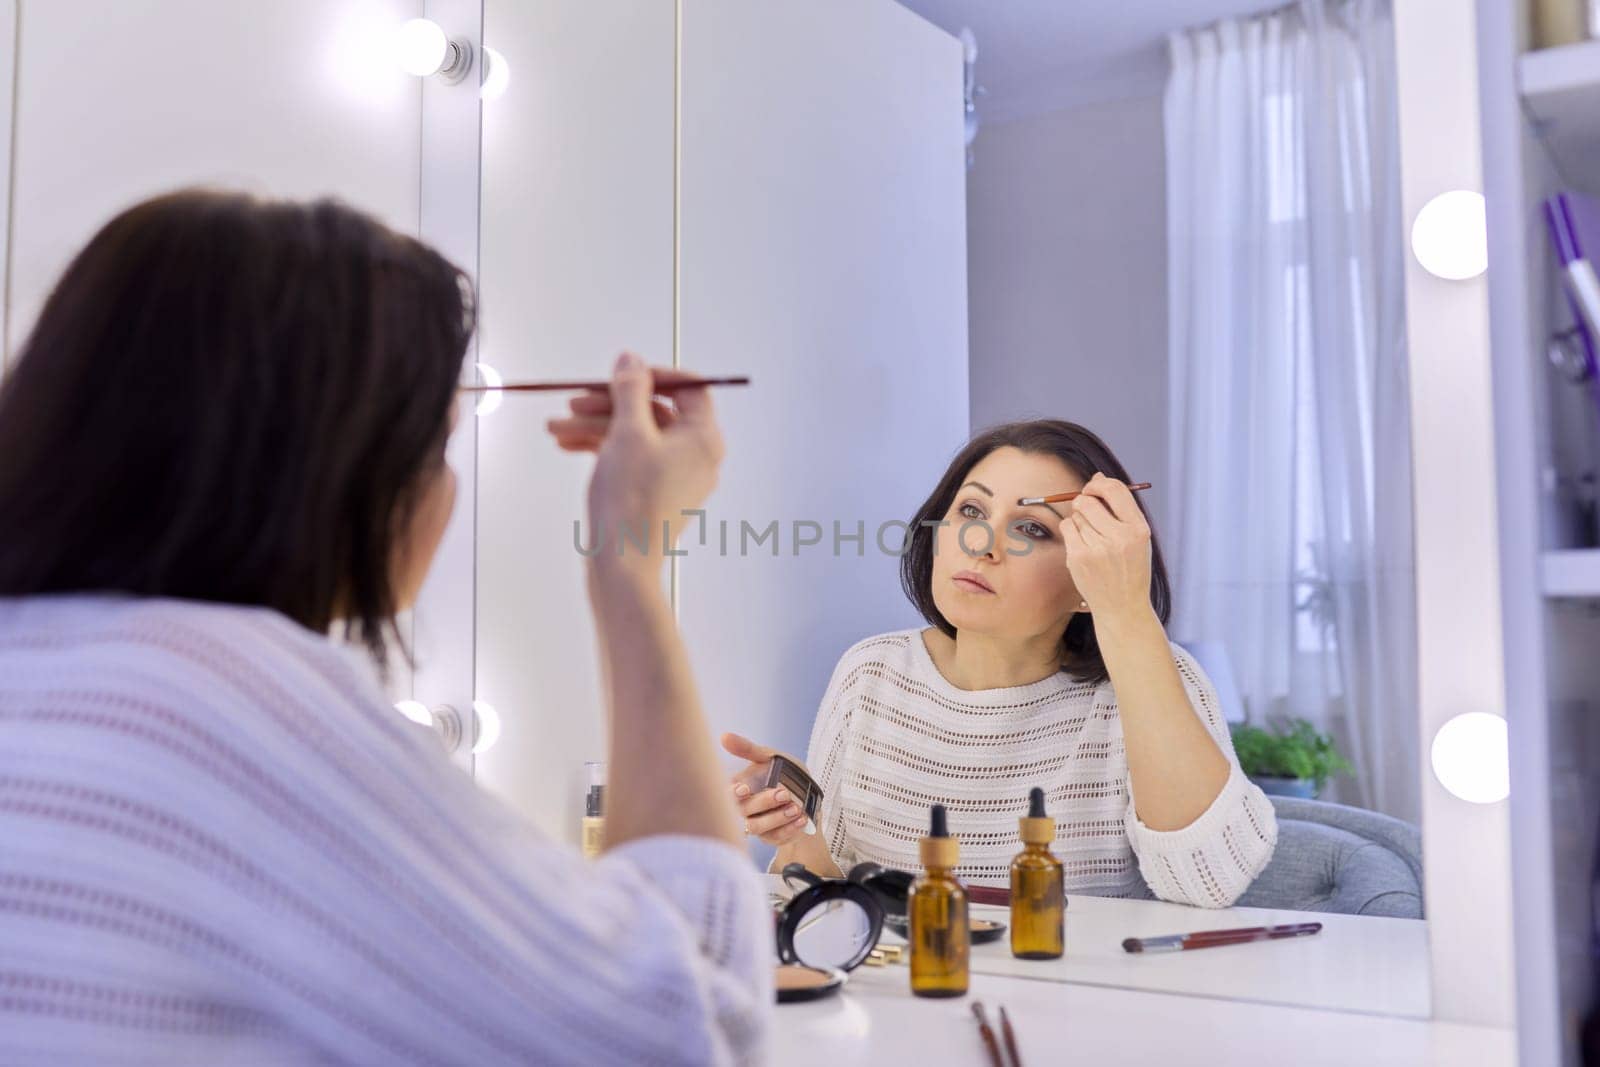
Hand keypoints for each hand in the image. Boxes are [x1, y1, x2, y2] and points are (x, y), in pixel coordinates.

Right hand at [546, 353, 724, 570]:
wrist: (622, 564)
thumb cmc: (630, 499)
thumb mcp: (627, 432)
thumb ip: (630, 389)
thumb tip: (632, 358)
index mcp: (704, 438)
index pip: (688, 388)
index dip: (653, 375)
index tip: (618, 373)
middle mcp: (697, 456)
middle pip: (654, 412)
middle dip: (609, 404)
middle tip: (573, 401)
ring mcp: (677, 477)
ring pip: (636, 436)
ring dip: (595, 426)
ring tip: (555, 428)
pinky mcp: (655, 493)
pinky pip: (632, 458)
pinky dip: (602, 448)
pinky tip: (567, 444)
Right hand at [721, 732, 810, 846]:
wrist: (808, 797)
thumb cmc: (786, 774)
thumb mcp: (770, 758)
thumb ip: (749, 750)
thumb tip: (724, 737)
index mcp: (739, 788)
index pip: (726, 794)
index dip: (732, 794)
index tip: (744, 788)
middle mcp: (743, 808)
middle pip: (743, 811)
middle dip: (763, 802)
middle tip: (784, 793)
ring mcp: (755, 825)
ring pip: (757, 827)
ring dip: (777, 817)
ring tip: (796, 808)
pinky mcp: (771, 837)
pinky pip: (776, 837)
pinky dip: (789, 828)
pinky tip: (802, 819)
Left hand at [1060, 472, 1153, 619]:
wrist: (1123, 607)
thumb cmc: (1129, 568)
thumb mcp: (1136, 537)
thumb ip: (1120, 508)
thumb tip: (1098, 476)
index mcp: (1138, 529)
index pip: (1115, 490)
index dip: (1099, 484)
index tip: (1093, 488)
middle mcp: (1119, 537)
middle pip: (1088, 500)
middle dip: (1084, 501)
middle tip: (1088, 513)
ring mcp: (1098, 548)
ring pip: (1076, 514)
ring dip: (1080, 521)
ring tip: (1092, 538)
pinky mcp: (1079, 557)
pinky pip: (1067, 527)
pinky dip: (1071, 531)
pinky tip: (1082, 545)